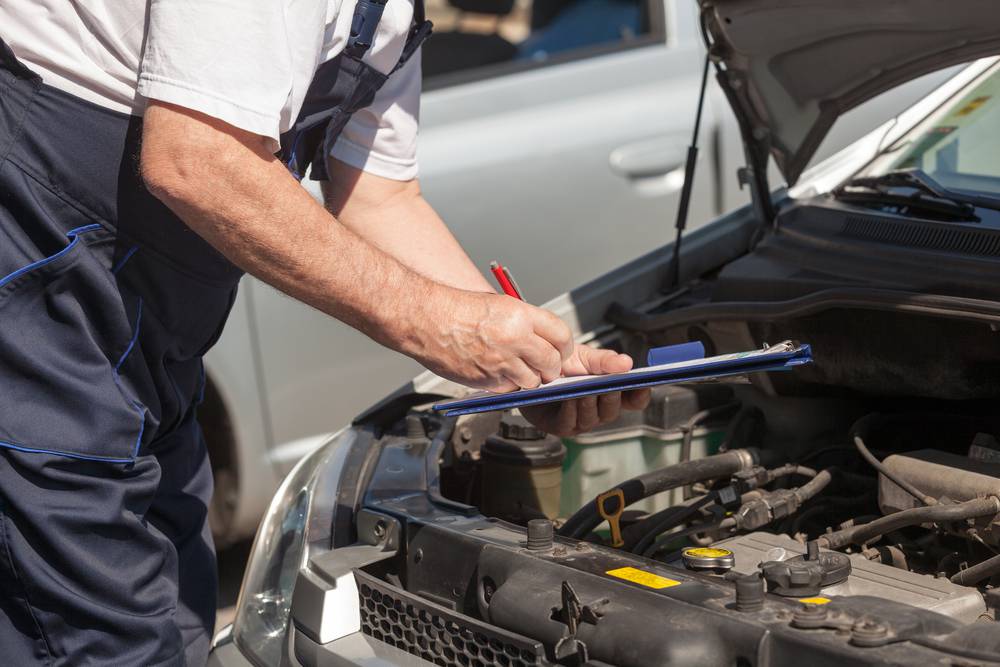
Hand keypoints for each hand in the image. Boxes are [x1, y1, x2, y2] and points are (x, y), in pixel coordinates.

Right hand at [411, 288, 574, 391]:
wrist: (426, 319)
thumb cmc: (458, 309)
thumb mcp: (501, 305)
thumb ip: (527, 324)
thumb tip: (547, 341)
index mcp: (521, 316)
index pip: (562, 336)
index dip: (564, 346)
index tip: (561, 349)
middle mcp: (515, 339)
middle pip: (553, 362)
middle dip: (552, 367)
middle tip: (544, 364)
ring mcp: (501, 362)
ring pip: (534, 381)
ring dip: (531, 378)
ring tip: (519, 367)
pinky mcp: (487, 380)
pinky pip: (511, 388)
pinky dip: (509, 384)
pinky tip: (499, 371)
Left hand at [521, 344, 651, 435]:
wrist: (531, 368)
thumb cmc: (561, 364)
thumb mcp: (585, 357)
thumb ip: (605, 360)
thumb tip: (628, 363)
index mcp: (610, 392)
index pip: (634, 400)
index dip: (641, 395)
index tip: (643, 384)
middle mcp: (599, 410)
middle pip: (613, 410)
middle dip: (612, 396)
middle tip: (610, 385)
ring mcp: (581, 421)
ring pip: (592, 417)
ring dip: (590, 403)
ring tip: (587, 390)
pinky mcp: (561, 427)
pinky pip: (569, 422)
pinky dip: (570, 410)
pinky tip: (569, 398)